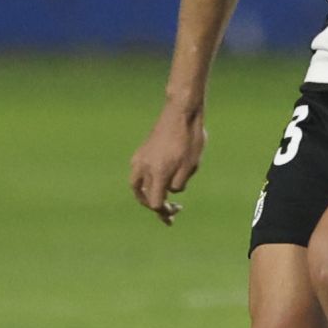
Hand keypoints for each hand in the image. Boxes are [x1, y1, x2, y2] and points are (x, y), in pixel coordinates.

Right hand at [129, 104, 205, 224]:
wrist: (181, 112)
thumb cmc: (190, 138)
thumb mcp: (191, 165)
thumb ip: (179, 184)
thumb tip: (169, 192)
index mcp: (158, 173)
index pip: (155, 203)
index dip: (163, 212)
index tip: (173, 215)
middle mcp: (144, 167)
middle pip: (144, 196)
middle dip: (156, 206)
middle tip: (170, 213)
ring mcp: (140, 158)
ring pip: (136, 185)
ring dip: (145, 195)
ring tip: (156, 201)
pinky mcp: (141, 151)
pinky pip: (137, 172)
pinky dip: (144, 181)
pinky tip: (155, 181)